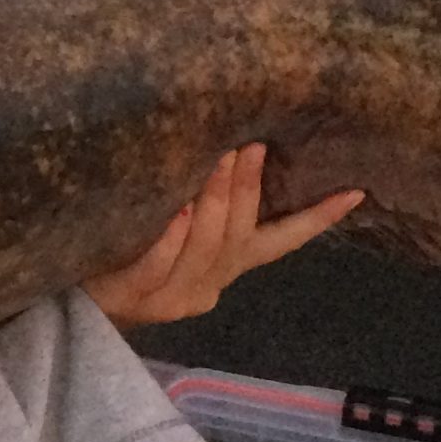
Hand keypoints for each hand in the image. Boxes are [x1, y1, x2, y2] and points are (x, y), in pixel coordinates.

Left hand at [84, 144, 361, 330]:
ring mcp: (175, 294)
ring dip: (214, 201)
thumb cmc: (137, 250)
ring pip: (206, 247)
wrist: (85, 300)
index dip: (318, 219)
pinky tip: (176, 209)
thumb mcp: (187, 229)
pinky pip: (160, 262)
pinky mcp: (138, 296)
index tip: (355, 191)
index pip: (283, 241)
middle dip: (247, 187)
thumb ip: (214, 202)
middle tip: (250, 144)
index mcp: (230, 265)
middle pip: (239, 235)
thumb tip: (241, 141)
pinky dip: (171, 236)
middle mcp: (211, 284)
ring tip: (219, 159)